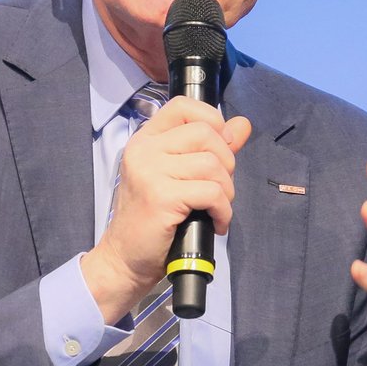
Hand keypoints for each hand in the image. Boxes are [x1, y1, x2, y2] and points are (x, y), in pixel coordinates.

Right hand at [82, 97, 251, 322]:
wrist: (125, 259)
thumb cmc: (152, 219)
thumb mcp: (178, 176)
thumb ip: (211, 148)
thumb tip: (242, 125)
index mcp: (146, 140)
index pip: (184, 106)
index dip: (212, 120)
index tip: (219, 148)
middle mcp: (144, 150)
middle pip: (206, 134)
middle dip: (226, 163)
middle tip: (219, 189)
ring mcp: (150, 172)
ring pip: (212, 165)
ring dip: (225, 191)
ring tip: (216, 209)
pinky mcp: (161, 196)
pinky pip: (212, 193)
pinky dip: (223, 211)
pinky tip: (216, 222)